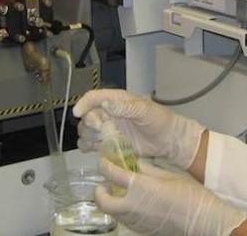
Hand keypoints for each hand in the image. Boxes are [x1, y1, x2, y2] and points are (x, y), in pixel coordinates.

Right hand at [73, 89, 204, 168]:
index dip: (83, 103)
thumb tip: (106, 104)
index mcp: (117, 100)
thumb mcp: (145, 110)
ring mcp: (109, 129)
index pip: (94, 98)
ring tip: (95, 141)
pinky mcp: (110, 144)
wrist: (169, 140)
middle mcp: (110, 113)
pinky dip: (88, 146)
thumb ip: (126, 107)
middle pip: (87, 115)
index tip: (77, 112)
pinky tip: (92, 149)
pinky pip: (92, 144)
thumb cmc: (160, 120)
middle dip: (88, 123)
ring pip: (87, 130)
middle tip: (100, 130)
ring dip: (86, 135)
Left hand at [95, 158, 246, 235]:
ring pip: (112, 212)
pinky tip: (132, 205)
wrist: (202, 221)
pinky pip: (124, 219)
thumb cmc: (189, 194)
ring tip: (118, 193)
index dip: (104, 165)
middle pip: (103, 200)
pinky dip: (121, 211)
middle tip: (104, 184)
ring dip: (110, 201)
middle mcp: (131, 205)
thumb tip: (136, 163)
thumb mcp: (168, 174)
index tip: (104, 162)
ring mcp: (135, 220)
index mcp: (138, 186)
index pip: (111, 173)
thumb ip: (148, 169)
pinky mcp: (141, 229)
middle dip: (99, 191)